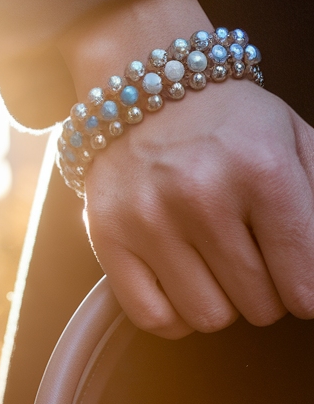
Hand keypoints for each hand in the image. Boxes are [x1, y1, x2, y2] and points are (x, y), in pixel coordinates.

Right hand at [58, 0, 313, 337]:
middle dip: (266, 295)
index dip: (307, 292)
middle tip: (254, 264)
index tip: (298, 286)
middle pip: (258, 305)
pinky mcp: (110, 239)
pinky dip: (176, 316)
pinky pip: (155, 319)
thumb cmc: (227, 121)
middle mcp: (204, 196)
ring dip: (221, 305)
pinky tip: (183, 286)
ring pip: (208, 318)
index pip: (302, 278)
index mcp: (263, 169)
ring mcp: (151, 221)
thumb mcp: (294, 141)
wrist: (145, 84)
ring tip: (216, 270)